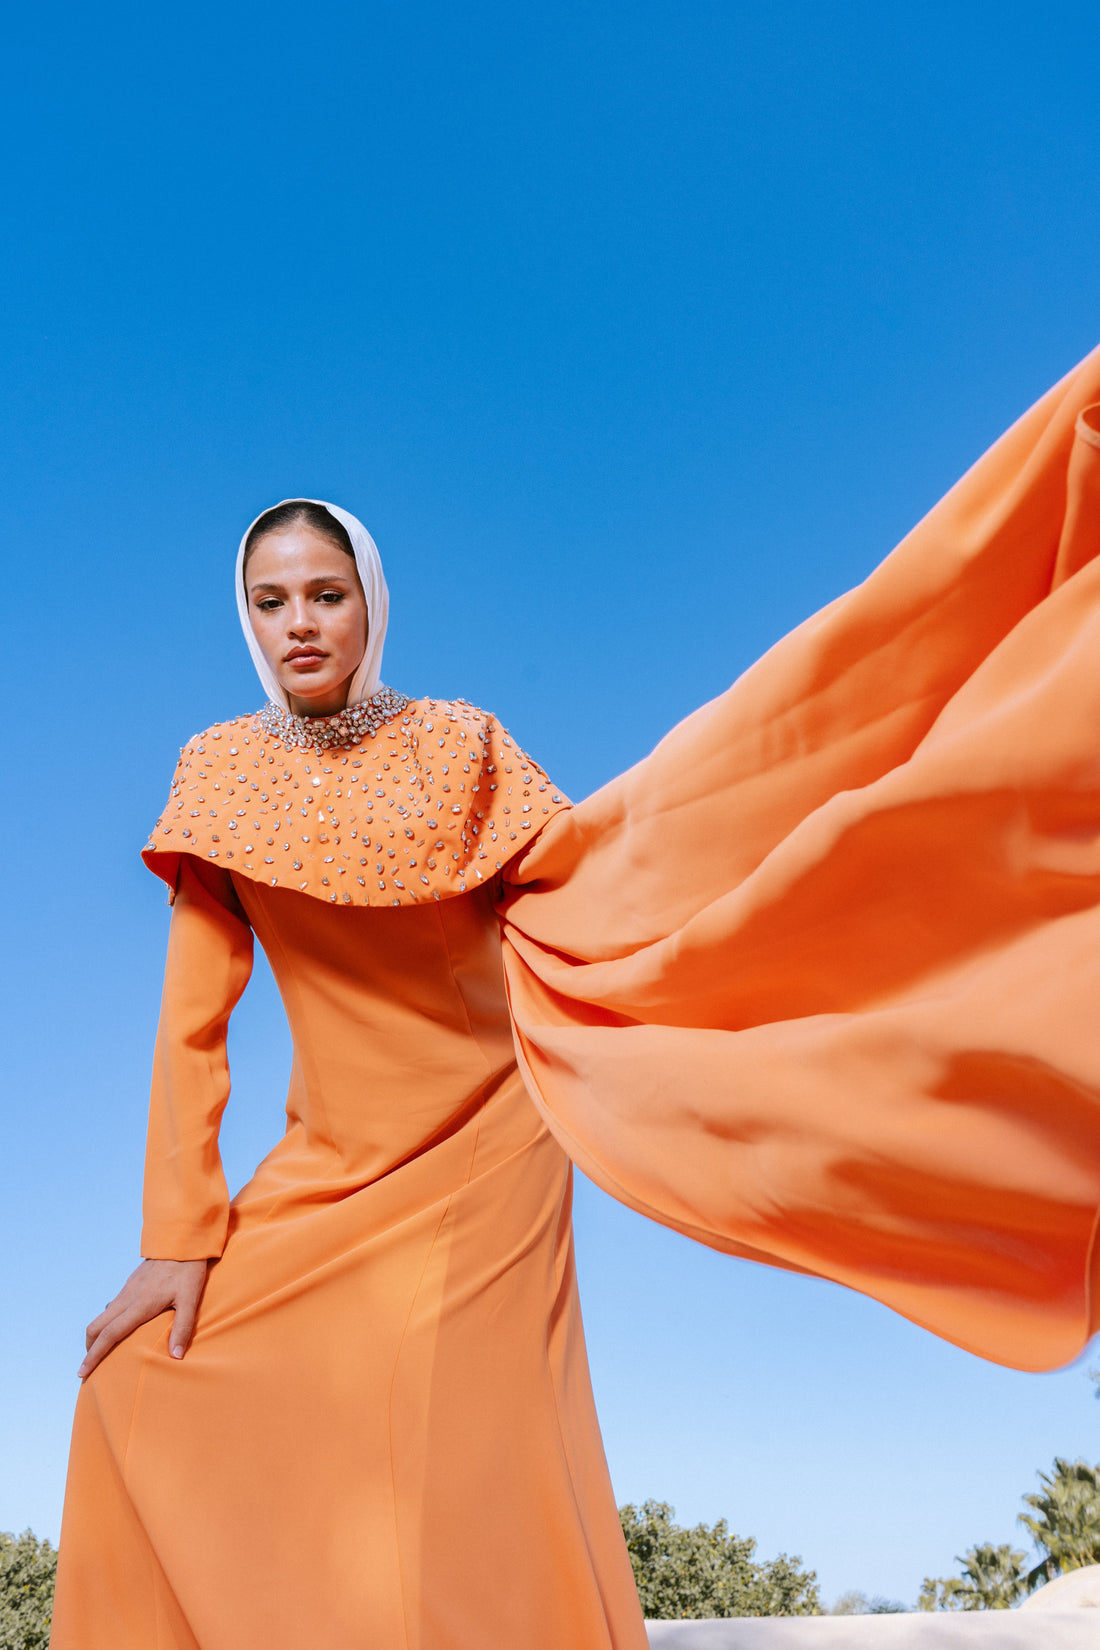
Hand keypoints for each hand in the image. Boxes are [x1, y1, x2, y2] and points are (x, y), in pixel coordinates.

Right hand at [79, 1257, 209, 1378]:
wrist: (181, 1239)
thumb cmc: (188, 1270)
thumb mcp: (191, 1299)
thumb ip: (183, 1327)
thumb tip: (176, 1356)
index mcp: (139, 1305)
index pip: (110, 1334)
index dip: (95, 1355)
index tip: (82, 1372)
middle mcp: (127, 1298)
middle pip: (96, 1326)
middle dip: (89, 1348)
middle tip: (87, 1367)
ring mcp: (127, 1290)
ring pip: (103, 1315)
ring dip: (97, 1335)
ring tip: (101, 1352)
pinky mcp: (131, 1284)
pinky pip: (112, 1306)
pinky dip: (107, 1322)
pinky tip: (118, 1328)